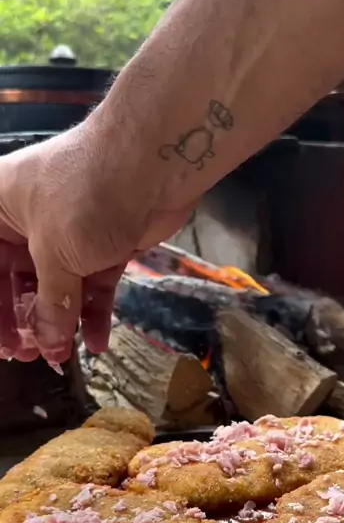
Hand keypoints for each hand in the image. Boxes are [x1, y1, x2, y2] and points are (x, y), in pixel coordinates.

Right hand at [0, 124, 190, 363]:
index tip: (4, 345)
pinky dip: (94, 313)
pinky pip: (93, 285)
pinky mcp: (105, 244)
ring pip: (57, 286)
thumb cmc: (82, 199)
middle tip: (31, 356)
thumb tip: (48, 346)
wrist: (150, 164)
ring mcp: (68, 233)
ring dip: (60, 322)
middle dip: (25, 320)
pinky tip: (97, 343)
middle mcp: (28, 221)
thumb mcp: (53, 255)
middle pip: (17, 279)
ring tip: (61, 357)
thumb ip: (49, 305)